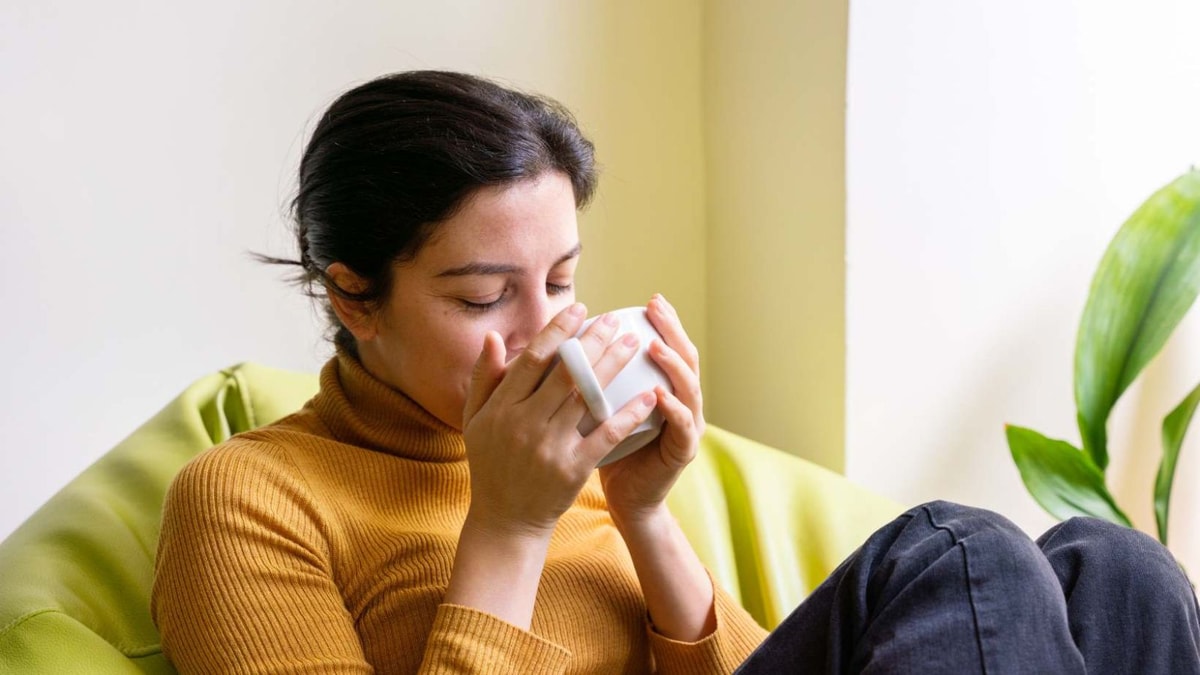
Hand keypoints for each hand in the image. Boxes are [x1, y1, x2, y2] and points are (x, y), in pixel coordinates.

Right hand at [461, 303, 656, 539]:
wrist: (506, 520)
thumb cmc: (491, 464)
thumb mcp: (475, 421)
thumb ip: (484, 378)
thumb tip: (495, 337)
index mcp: (501, 408)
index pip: (533, 360)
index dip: (558, 331)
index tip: (579, 309)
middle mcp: (525, 424)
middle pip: (566, 373)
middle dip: (594, 342)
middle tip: (617, 319)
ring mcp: (550, 447)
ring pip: (588, 397)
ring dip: (614, 367)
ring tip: (634, 343)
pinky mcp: (573, 469)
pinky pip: (606, 435)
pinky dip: (629, 414)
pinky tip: (649, 395)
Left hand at [600, 294, 705, 526]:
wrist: (624, 498)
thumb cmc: (605, 450)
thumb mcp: (596, 408)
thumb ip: (588, 378)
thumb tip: (561, 342)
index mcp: (663, 387)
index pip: (668, 346)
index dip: (663, 322)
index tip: (649, 300)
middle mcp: (681, 402)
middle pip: (685, 357)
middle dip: (673, 330)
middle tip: (657, 308)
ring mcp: (687, 426)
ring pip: (689, 387)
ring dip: (673, 364)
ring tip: (655, 345)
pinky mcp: (683, 451)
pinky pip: (683, 426)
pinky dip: (672, 408)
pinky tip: (658, 393)